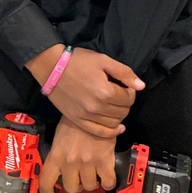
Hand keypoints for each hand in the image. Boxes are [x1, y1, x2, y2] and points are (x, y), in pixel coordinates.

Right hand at [26, 44, 143, 137]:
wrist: (50, 67)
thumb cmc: (77, 61)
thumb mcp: (102, 60)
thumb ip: (124, 72)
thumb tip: (141, 86)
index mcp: (106, 92)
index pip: (129, 98)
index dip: (130, 90)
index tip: (123, 85)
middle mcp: (98, 107)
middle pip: (123, 111)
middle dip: (125, 102)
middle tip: (118, 93)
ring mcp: (87, 116)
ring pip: (114, 123)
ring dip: (118, 114)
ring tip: (112, 104)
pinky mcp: (78, 120)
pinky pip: (100, 132)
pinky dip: (111, 132)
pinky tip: (117, 128)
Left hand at [38, 117, 116, 192]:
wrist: (93, 110)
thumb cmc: (75, 122)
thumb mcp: (59, 137)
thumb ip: (59, 154)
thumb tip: (61, 169)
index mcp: (56, 154)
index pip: (46, 182)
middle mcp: (70, 161)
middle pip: (71, 188)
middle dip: (76, 184)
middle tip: (80, 176)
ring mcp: (88, 162)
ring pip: (90, 186)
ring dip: (92, 182)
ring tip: (93, 172)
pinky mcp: (104, 161)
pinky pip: (108, 182)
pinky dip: (108, 183)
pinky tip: (106, 176)